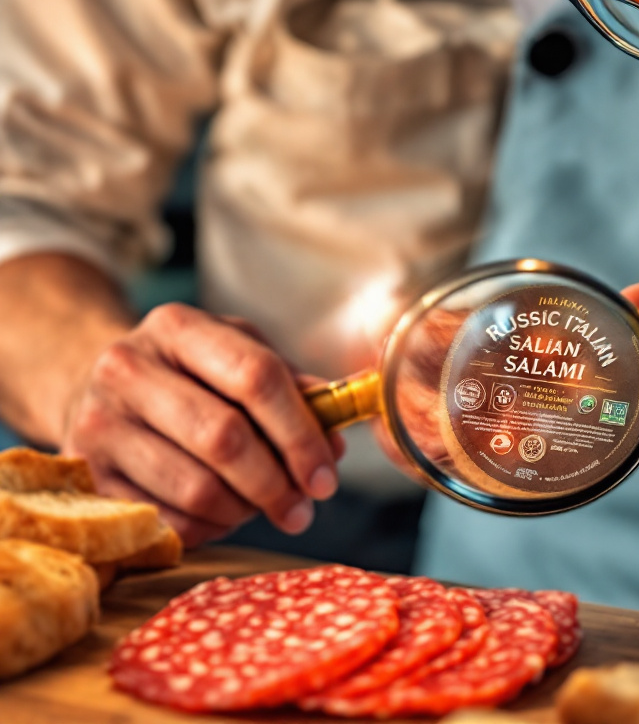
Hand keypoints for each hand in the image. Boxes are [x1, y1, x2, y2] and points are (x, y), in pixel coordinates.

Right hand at [61, 303, 342, 546]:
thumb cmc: (187, 375)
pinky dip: (208, 529)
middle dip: (277, 483)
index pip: (257, 377)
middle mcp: (127, 368)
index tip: (325, 475)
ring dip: (245, 510)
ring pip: (196, 487)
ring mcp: (98, 423)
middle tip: (304, 508)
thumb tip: (335, 442)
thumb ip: (291, 390)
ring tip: (264, 508)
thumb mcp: (236, 356)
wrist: (95, 390)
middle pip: (225, 437)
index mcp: (177, 327)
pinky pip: (165, 521)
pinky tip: (222, 516)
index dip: (300, 434)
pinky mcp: (85, 476)